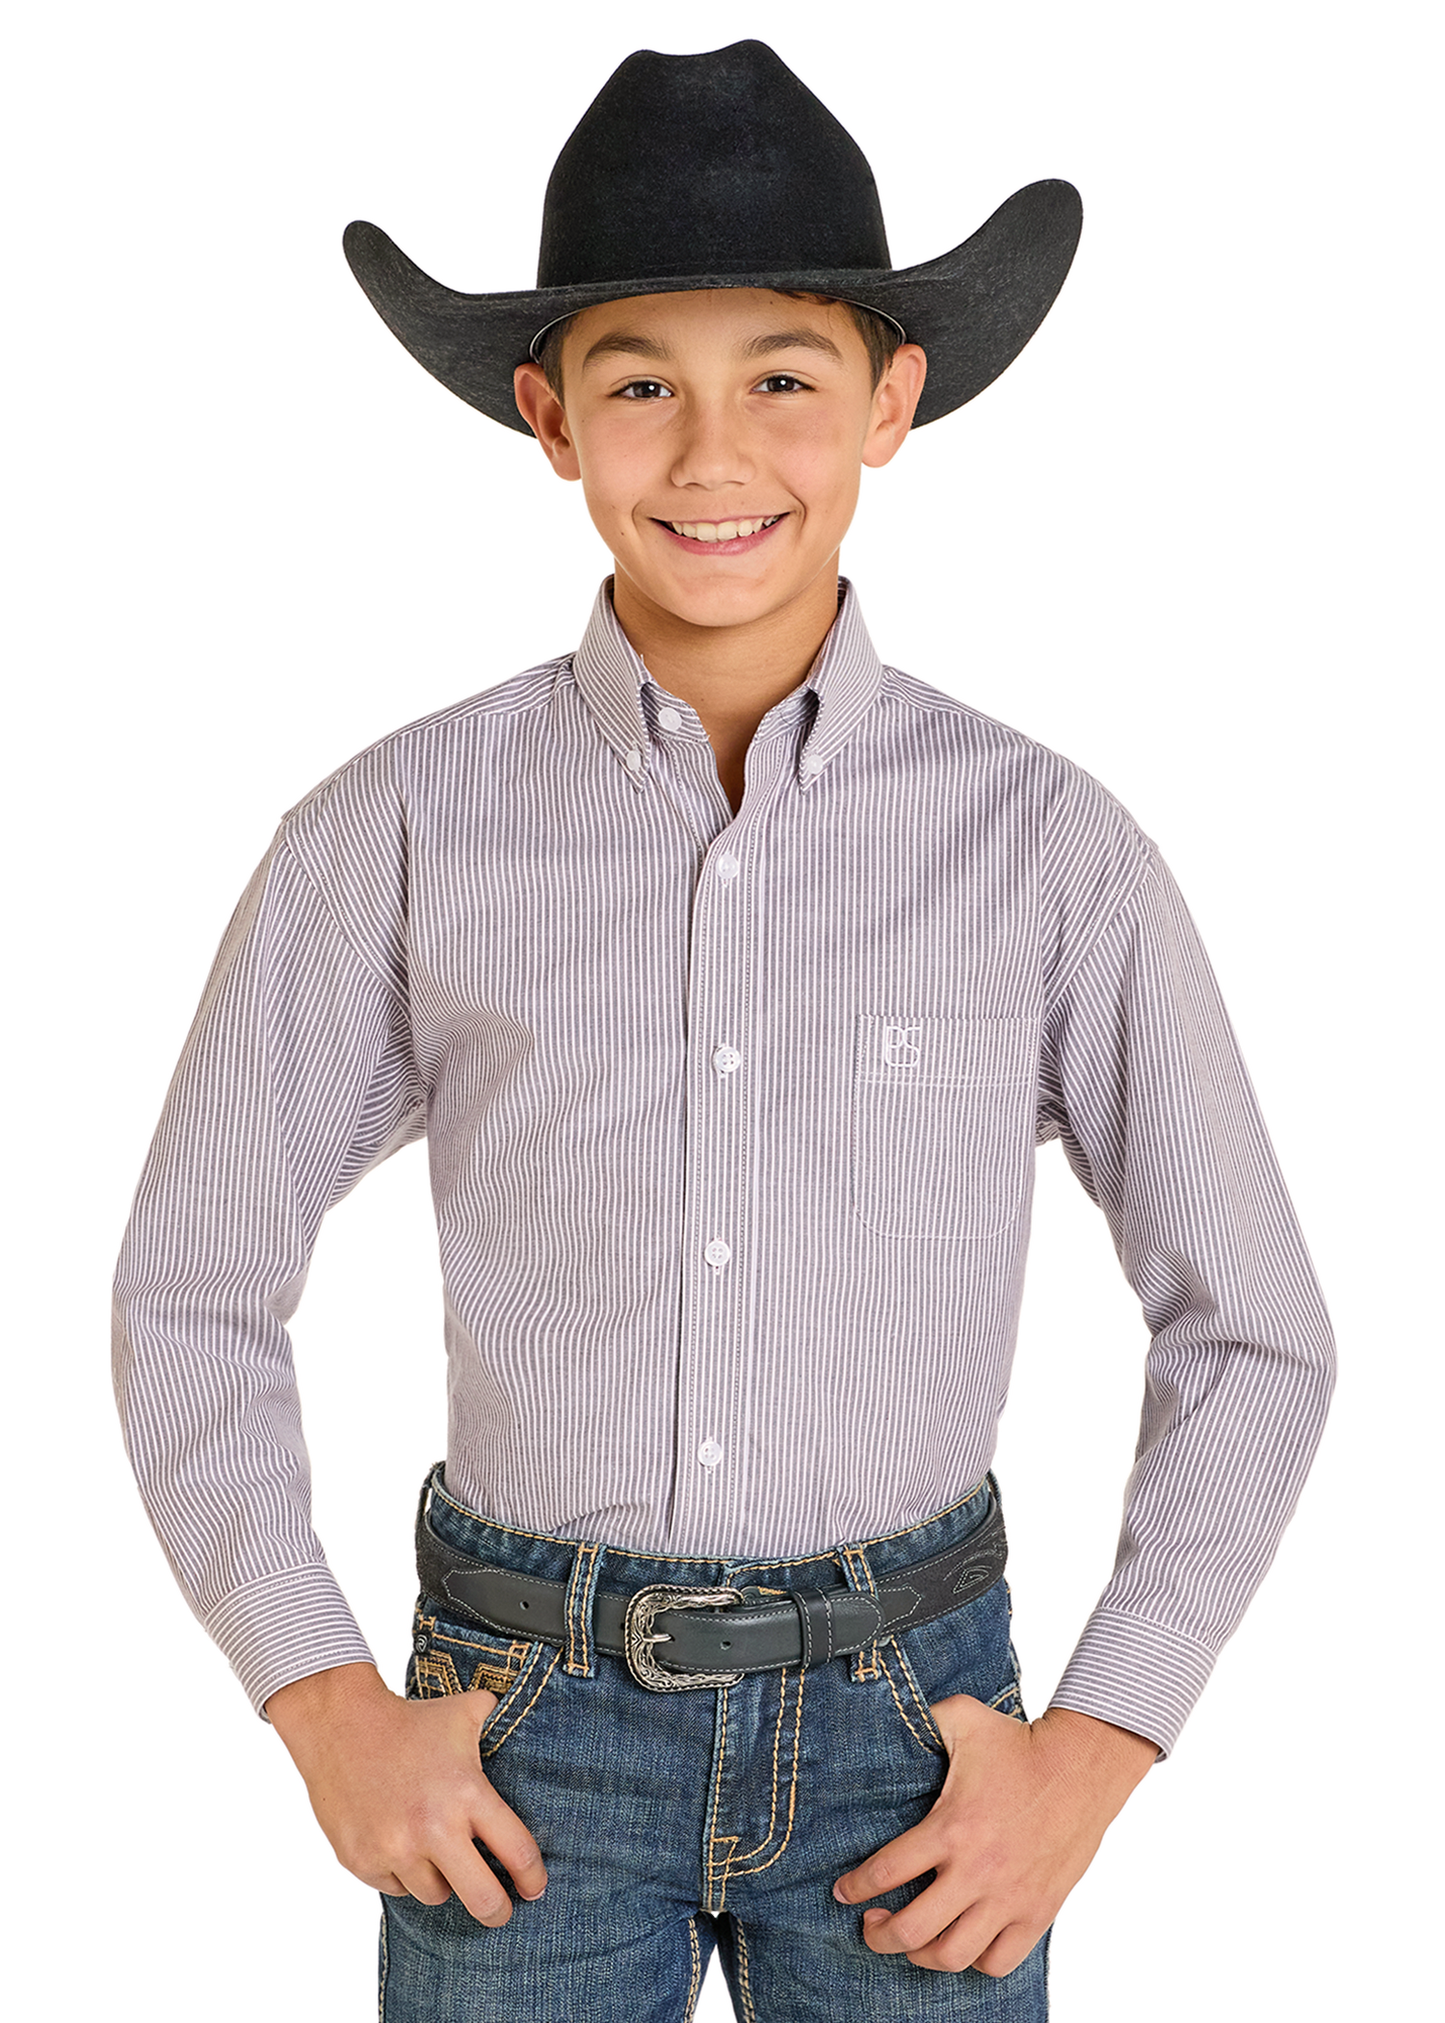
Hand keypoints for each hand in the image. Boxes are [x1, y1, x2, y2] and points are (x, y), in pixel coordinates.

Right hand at [265, 1661, 546, 1925]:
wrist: (340, 1723)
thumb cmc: (411, 1719)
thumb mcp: (464, 1711)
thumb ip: (499, 1720)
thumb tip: (533, 1718)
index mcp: (467, 1793)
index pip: (517, 1852)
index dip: (533, 1878)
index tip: (535, 1889)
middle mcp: (433, 1827)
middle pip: (483, 1899)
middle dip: (498, 1912)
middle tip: (501, 1911)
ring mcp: (394, 1849)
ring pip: (435, 1895)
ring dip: (441, 1881)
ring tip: (434, 1851)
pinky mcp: (362, 1862)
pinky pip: (396, 1888)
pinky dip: (402, 1874)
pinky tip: (397, 1843)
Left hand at [833, 1699, 1157, 1974]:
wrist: (1082, 1767)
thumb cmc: (1019, 1743)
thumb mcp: (964, 1718)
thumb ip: (922, 1719)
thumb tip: (886, 1714)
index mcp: (951, 1827)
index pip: (886, 1872)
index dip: (856, 1888)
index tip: (842, 1892)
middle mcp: (977, 1871)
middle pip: (912, 1930)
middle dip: (880, 1936)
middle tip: (871, 1926)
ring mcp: (1009, 1898)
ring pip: (952, 1955)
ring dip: (921, 1956)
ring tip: (910, 1941)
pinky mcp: (1037, 1913)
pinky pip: (998, 1962)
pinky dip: (975, 1962)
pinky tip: (961, 1943)